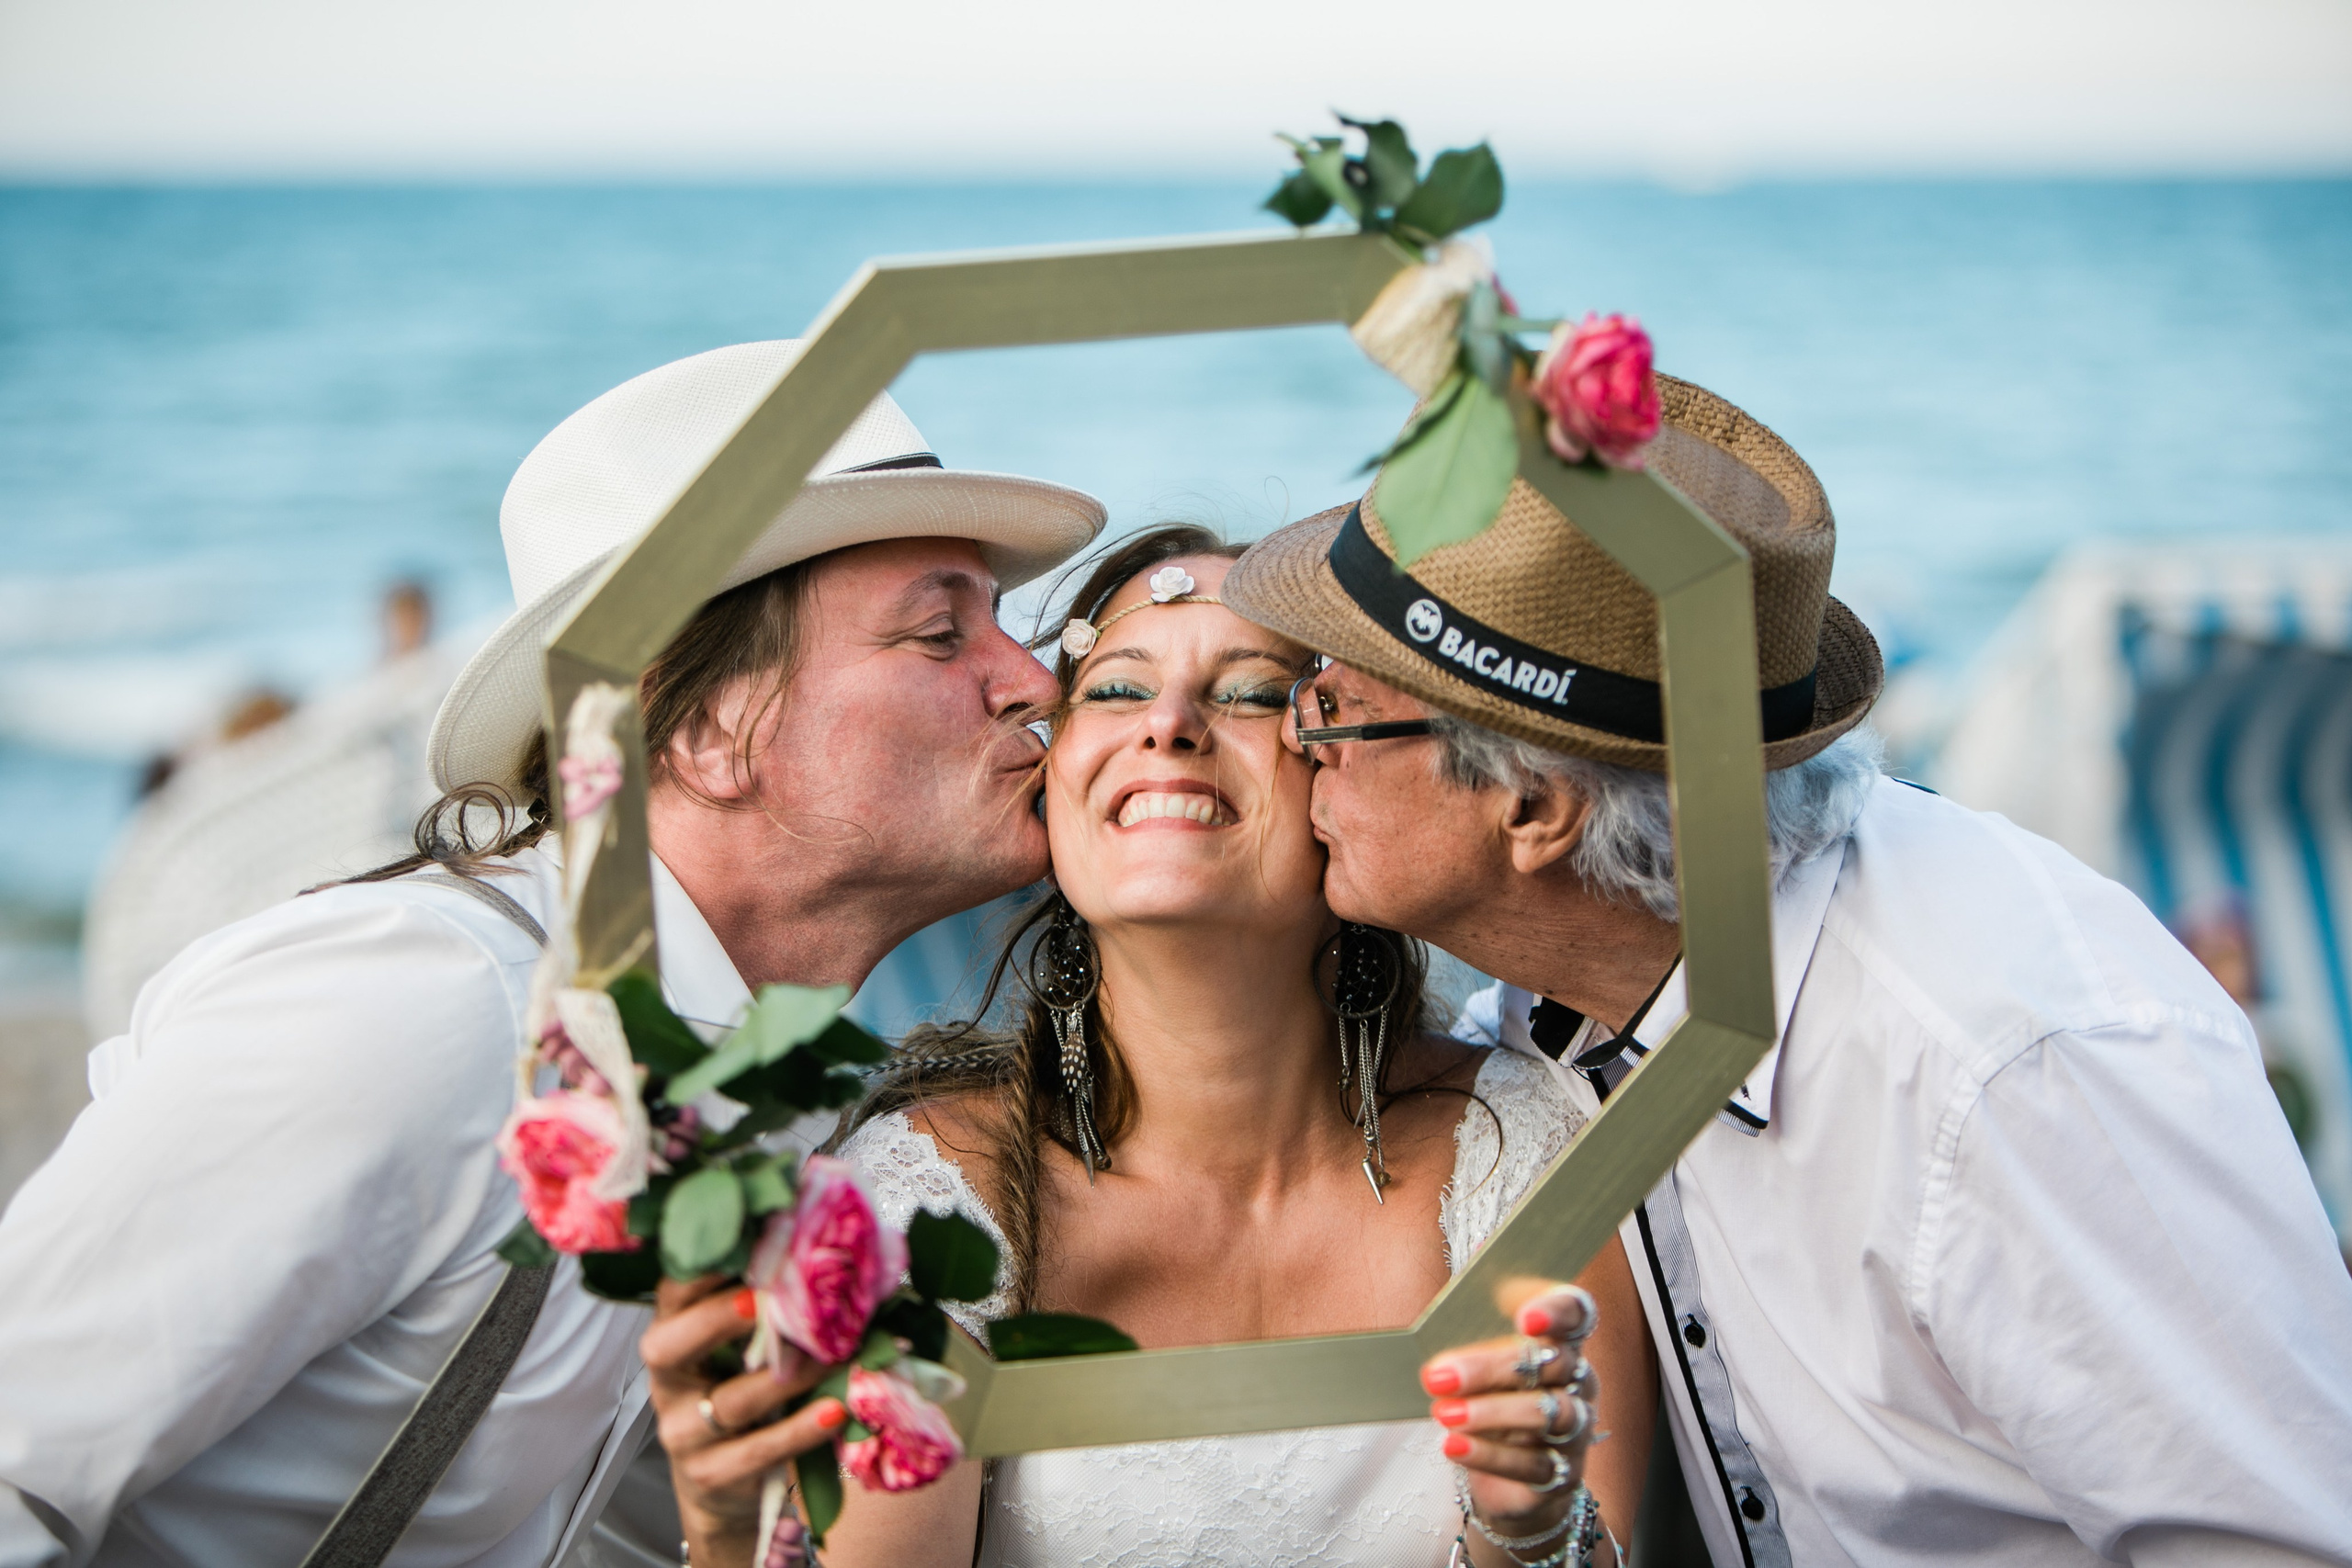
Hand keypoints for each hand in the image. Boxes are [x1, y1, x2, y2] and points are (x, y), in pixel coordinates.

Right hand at [642, 1275, 844, 1565]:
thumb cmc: (741, 1390)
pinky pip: (756, 1451)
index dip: (698, 1268)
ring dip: (787, 1376)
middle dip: (715, 1319)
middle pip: (668, 1346)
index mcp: (672, 1337)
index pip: (671, 1295)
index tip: (739, 1239)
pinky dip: (799, 1430)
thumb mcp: (742, 1348)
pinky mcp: (709, 1474)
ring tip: (833, 1355)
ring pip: (728, 1402)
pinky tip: (835, 1410)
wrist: (728, 1481)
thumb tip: (818, 1249)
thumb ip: (764, 1306)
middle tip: (763, 1300)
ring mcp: (683, 1432)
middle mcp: (667, 1382)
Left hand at [1421, 1284, 1602, 1557]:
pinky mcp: (1563, 1474)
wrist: (1503, 1465)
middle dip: (1494, 1367)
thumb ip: (1464, 1340)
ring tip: (1445, 1414)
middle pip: (1554, 1363)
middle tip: (1441, 1375)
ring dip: (1493, 1412)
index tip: (1525, 1318)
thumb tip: (1436, 1354)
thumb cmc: (1488, 1391)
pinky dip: (1490, 1456)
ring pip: (1552, 1414)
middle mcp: (1579, 1380)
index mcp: (1561, 1338)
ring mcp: (1577, 1429)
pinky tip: (1454, 1446)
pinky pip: (1534, 1465)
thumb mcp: (1476, 1357)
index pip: (1575, 1312)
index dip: (1556, 1312)